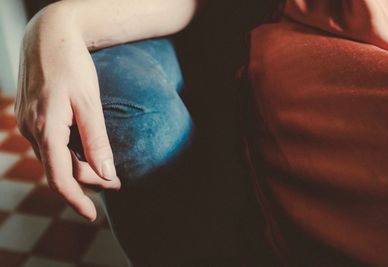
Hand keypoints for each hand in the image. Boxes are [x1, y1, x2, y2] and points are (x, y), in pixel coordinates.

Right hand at [14, 4, 120, 221]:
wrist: (48, 36)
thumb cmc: (71, 66)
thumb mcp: (89, 103)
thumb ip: (96, 140)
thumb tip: (106, 173)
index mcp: (45, 129)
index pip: (59, 178)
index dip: (76, 200)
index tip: (92, 215)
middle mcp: (32, 130)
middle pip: (61, 168)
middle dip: (89, 179)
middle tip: (117, 181)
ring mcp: (29, 123)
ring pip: (56, 157)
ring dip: (81, 166)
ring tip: (107, 169)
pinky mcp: (33, 117)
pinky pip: (52, 144)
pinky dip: (70, 153)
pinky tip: (86, 152)